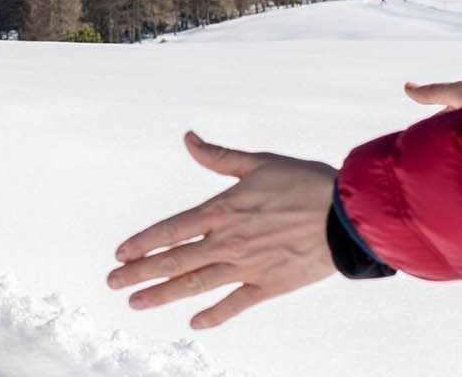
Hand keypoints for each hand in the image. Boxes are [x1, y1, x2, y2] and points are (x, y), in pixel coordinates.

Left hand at [108, 131, 337, 328]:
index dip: (143, 243)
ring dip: (163, 295)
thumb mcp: (259, 163)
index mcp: (222, 211)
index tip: (120, 255)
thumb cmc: (306, 182)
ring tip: (137, 303)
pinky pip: (235, 304)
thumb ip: (218, 157)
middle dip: (140, 274)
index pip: (171, 230)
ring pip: (196, 285)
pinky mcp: (269, 285)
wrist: (348, 215)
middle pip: (175, 261)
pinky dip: (214, 315)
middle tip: (113, 284)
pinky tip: (194, 323)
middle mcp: (228, 242)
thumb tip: (188, 138)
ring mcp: (247, 267)